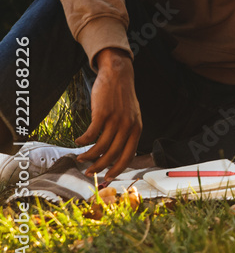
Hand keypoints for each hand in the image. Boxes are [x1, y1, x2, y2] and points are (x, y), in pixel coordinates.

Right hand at [76, 48, 141, 178]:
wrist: (119, 75)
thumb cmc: (123, 98)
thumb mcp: (132, 116)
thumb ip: (128, 132)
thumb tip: (118, 154)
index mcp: (137, 129)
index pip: (128, 156)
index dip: (117, 169)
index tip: (107, 177)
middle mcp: (128, 126)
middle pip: (112, 154)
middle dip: (99, 167)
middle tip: (89, 172)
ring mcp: (116, 119)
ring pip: (101, 147)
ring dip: (88, 156)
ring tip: (80, 158)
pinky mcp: (103, 113)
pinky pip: (91, 134)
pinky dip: (83, 141)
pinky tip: (78, 142)